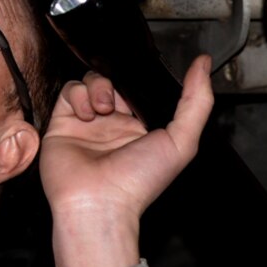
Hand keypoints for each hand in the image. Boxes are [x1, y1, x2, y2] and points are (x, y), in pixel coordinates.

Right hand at [40, 57, 214, 266]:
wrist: (98, 203)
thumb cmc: (140, 182)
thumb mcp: (181, 141)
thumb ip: (196, 102)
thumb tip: (203, 64)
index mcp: (141, 128)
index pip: (140, 90)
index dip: (142, 81)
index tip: (145, 82)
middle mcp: (113, 124)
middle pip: (115, 80)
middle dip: (120, 82)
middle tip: (123, 101)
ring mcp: (87, 123)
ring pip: (92, 81)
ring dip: (99, 86)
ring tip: (104, 108)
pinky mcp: (63, 123)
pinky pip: (70, 91)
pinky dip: (79, 94)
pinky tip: (87, 114)